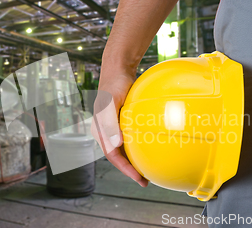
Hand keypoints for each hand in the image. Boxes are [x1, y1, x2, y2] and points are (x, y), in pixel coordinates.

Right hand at [90, 0, 176, 186]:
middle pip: (118, 156)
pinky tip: (151, 145)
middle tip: (145, 180)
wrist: (118, 68)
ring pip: (123, 149)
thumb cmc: (113, 84)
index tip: (139, 178)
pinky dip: (138, 145)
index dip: (125, 169)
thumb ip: (110, 123)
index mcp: (100, 130)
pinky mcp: (122, 121)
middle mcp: (106, 131)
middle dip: (130, 170)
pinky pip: (130, 137)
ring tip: (147, 168)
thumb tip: (116, 145)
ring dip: (134, 160)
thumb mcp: (110, 102)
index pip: (112, 156)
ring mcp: (114, 126)